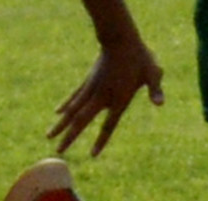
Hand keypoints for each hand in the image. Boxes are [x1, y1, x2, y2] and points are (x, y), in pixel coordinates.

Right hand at [49, 38, 164, 156]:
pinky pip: (74, 97)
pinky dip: (65, 106)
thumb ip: (155, 89)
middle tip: (58, 151)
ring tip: (48, 135)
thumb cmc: (140, 57)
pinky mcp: (88, 81)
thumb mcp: (153, 73)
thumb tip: (160, 103)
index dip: (101, 141)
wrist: (120, 37)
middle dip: (69, 136)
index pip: (108, 125)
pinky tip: (57, 113)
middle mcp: (101, 96)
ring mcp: (92, 88)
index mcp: (118, 98)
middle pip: (81, 120)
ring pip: (73, 109)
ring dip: (61, 123)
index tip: (92, 155)